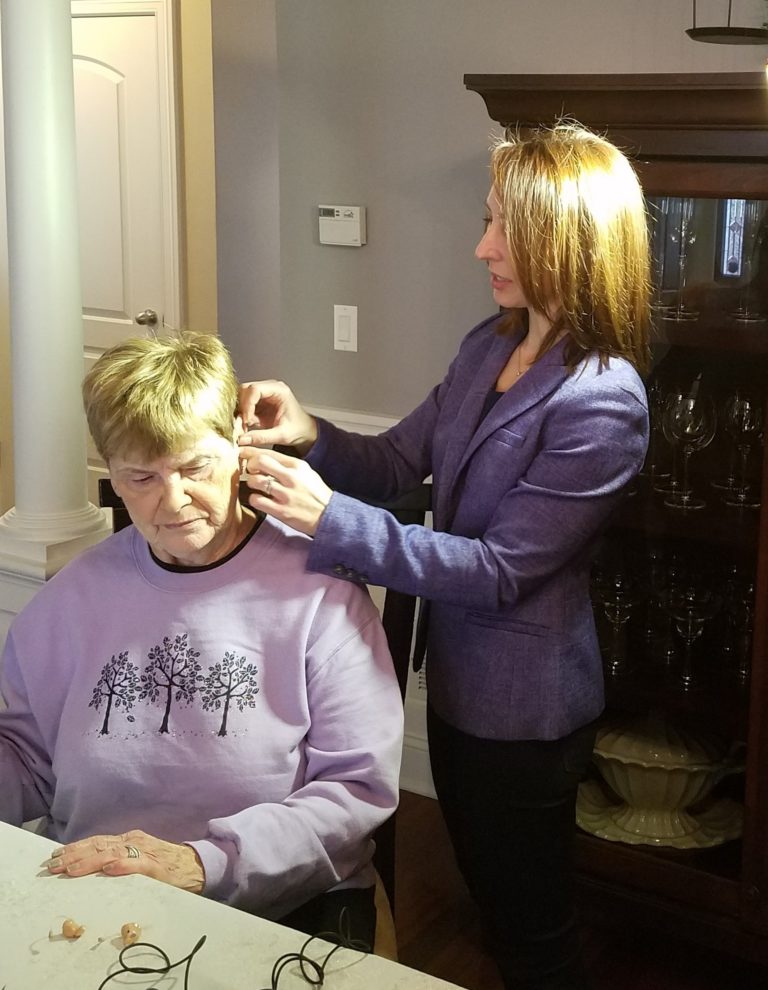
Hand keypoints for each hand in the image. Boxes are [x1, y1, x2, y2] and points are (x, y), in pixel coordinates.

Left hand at [47, 829, 204, 894]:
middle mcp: (134, 842)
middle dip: (74, 856)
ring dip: (90, 861)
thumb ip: (120, 860)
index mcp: (128, 840)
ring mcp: (145, 852)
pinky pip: (138, 865)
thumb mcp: (139, 858)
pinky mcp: (157, 866)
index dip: (75, 849)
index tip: (55, 856)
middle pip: (99, 846)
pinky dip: (122, 865)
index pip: (97, 842)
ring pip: (113, 854)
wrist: (198, 865)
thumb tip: (92, 869)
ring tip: (71, 869)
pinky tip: (109, 869)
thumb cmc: (167, 866)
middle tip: (52, 865)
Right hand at [238, 380, 317, 453]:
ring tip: (245, 426)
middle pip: (245, 390)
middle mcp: (270, 389)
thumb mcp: (282, 436)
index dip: (247, 405)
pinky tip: (246, 426)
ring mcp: (263, 395)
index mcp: (279, 391)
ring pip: (241, 397)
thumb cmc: (298, 429)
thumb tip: (242, 439)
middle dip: (241, 408)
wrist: (304, 431)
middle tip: (243, 424)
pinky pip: (243, 405)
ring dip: (240, 412)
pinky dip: (241, 416)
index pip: (255, 389)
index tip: (246, 420)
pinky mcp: (258, 403)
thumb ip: (262, 437)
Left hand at [240, 446, 331, 536]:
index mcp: (297, 466)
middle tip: (250, 471)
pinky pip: (257, 500)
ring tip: (256, 486)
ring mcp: (285, 495)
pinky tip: (259, 499)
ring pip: (255, 481)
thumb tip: (265, 459)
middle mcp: (291, 478)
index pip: (269, 452)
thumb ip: (288, 465)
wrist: (329, 515)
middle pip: (259, 462)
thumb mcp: (307, 473)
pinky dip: (254, 498)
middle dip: (250, 465)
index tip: (244, 453)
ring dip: (251, 483)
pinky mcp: (281, 511)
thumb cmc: (316, 494)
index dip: (252, 452)